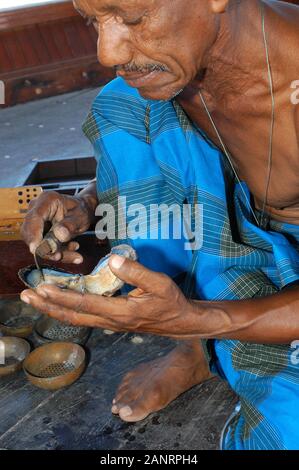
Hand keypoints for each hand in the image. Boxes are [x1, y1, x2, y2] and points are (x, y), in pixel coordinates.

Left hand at [20, 255, 193, 337]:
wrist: (180, 323)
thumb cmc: (171, 302)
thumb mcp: (160, 283)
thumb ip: (136, 272)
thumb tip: (112, 259)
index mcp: (121, 311)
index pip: (85, 304)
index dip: (63, 296)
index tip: (44, 288)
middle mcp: (111, 321)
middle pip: (73, 316)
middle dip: (48, 307)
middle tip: (27, 296)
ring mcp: (110, 324)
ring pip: (76, 319)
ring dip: (54, 309)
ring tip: (36, 299)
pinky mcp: (112, 322)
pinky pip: (84, 317)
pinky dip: (68, 310)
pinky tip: (61, 302)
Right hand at [21, 190, 95, 263]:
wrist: (81, 211)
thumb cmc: (80, 210)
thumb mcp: (80, 217)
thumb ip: (70, 225)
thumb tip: (59, 235)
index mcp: (47, 200)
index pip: (34, 217)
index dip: (33, 234)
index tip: (35, 249)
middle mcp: (37, 209)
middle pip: (31, 233)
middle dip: (45, 248)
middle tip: (60, 256)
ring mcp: (35, 221)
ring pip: (37, 243)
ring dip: (54, 252)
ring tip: (75, 253)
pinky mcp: (38, 232)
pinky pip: (43, 247)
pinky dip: (57, 252)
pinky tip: (72, 249)